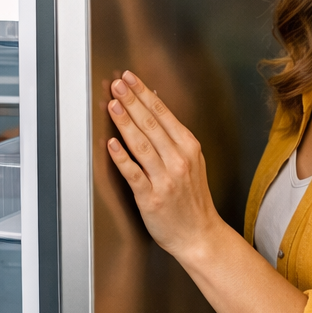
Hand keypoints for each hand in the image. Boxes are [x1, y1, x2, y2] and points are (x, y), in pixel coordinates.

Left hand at [105, 71, 223, 259]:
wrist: (200, 234)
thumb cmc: (192, 198)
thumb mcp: (192, 161)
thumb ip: (174, 135)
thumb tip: (156, 105)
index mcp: (189, 147)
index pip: (163, 113)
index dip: (144, 94)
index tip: (130, 78)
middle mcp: (178, 160)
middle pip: (151, 124)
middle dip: (132, 101)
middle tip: (117, 85)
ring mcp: (165, 179)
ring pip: (141, 144)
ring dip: (125, 122)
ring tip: (113, 105)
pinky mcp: (151, 197)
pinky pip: (133, 173)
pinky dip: (122, 158)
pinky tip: (111, 144)